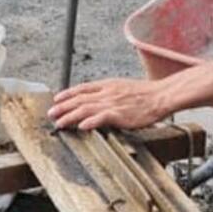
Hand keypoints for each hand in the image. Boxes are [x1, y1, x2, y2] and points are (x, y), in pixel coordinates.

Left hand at [49, 78, 167, 129]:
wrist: (161, 95)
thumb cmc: (146, 94)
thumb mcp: (124, 87)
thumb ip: (109, 92)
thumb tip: (97, 99)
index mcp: (108, 85)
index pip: (82, 88)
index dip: (67, 94)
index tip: (57, 99)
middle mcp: (107, 92)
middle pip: (80, 99)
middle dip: (63, 106)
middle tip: (51, 113)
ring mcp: (113, 103)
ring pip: (86, 109)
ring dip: (70, 116)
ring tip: (59, 122)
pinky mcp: (120, 114)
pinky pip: (101, 118)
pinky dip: (90, 122)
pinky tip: (81, 126)